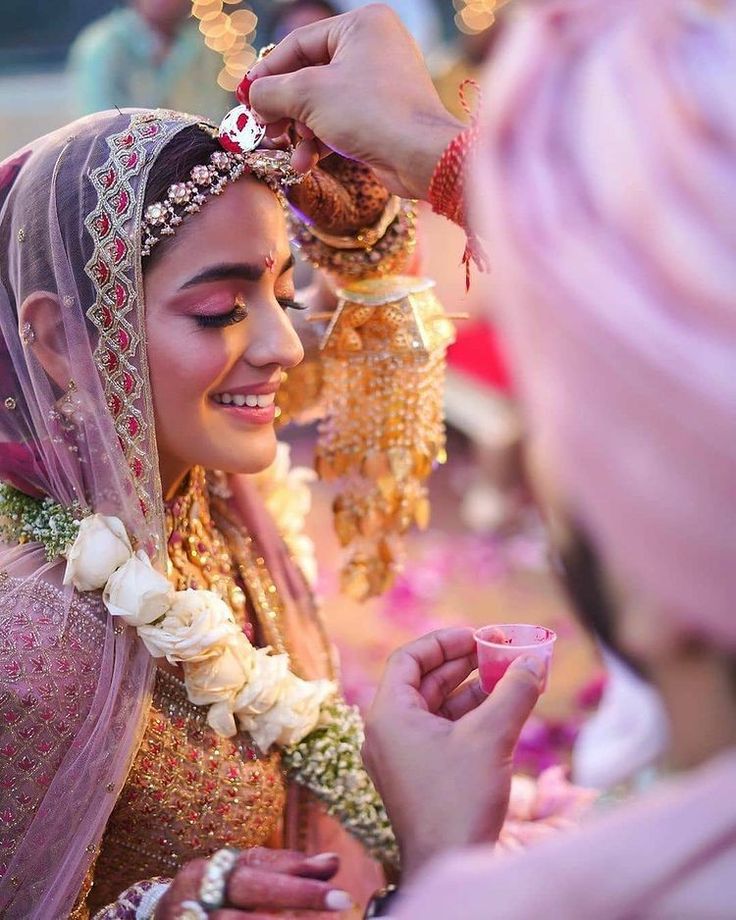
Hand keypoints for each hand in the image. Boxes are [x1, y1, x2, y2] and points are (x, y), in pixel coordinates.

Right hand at [155, 847, 350, 917]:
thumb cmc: (210, 900)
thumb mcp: (240, 880)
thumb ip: (283, 870)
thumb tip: (332, 861)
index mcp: (211, 868)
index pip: (258, 864)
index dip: (297, 869)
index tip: (335, 870)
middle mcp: (197, 890)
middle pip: (249, 888)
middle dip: (295, 893)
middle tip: (340, 900)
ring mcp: (187, 917)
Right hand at [248, 5, 463, 199]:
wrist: (421, 157)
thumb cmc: (370, 113)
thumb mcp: (309, 96)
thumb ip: (272, 92)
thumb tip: (252, 98)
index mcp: (362, 24)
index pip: (299, 44)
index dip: (267, 72)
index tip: (245, 98)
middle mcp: (374, 48)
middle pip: (310, 75)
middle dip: (284, 107)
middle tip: (263, 128)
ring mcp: (381, 84)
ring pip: (324, 104)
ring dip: (300, 130)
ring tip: (284, 150)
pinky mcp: (383, 117)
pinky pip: (341, 123)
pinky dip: (320, 142)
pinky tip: (304, 163)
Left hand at [362, 628, 543, 877]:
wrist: (448, 865)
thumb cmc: (459, 800)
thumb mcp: (491, 738)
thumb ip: (513, 693)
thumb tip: (533, 662)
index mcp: (389, 715)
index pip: (408, 658)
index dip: (444, 642)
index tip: (478, 637)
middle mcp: (387, 733)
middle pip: (424, 682)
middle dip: (465, 666)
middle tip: (501, 654)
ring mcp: (401, 757)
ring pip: (436, 709)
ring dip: (473, 693)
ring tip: (511, 680)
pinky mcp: (418, 777)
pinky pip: (441, 734)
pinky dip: (470, 720)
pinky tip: (503, 713)